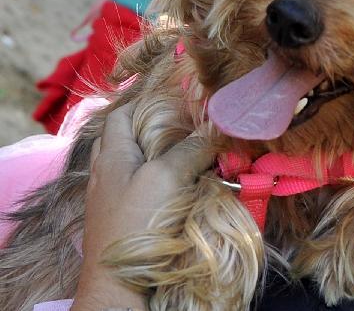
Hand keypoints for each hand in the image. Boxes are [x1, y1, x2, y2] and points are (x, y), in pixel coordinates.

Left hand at [72, 102, 214, 310]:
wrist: (120, 285)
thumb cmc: (136, 223)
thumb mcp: (166, 177)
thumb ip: (189, 150)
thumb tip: (216, 128)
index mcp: (110, 155)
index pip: (121, 114)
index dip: (145, 101)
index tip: (176, 98)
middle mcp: (106, 174)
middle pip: (124, 138)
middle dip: (151, 129)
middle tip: (185, 127)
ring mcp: (112, 200)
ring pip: (134, 166)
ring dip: (158, 157)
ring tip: (189, 155)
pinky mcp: (123, 222)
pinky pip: (140, 190)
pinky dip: (160, 182)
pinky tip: (181, 187)